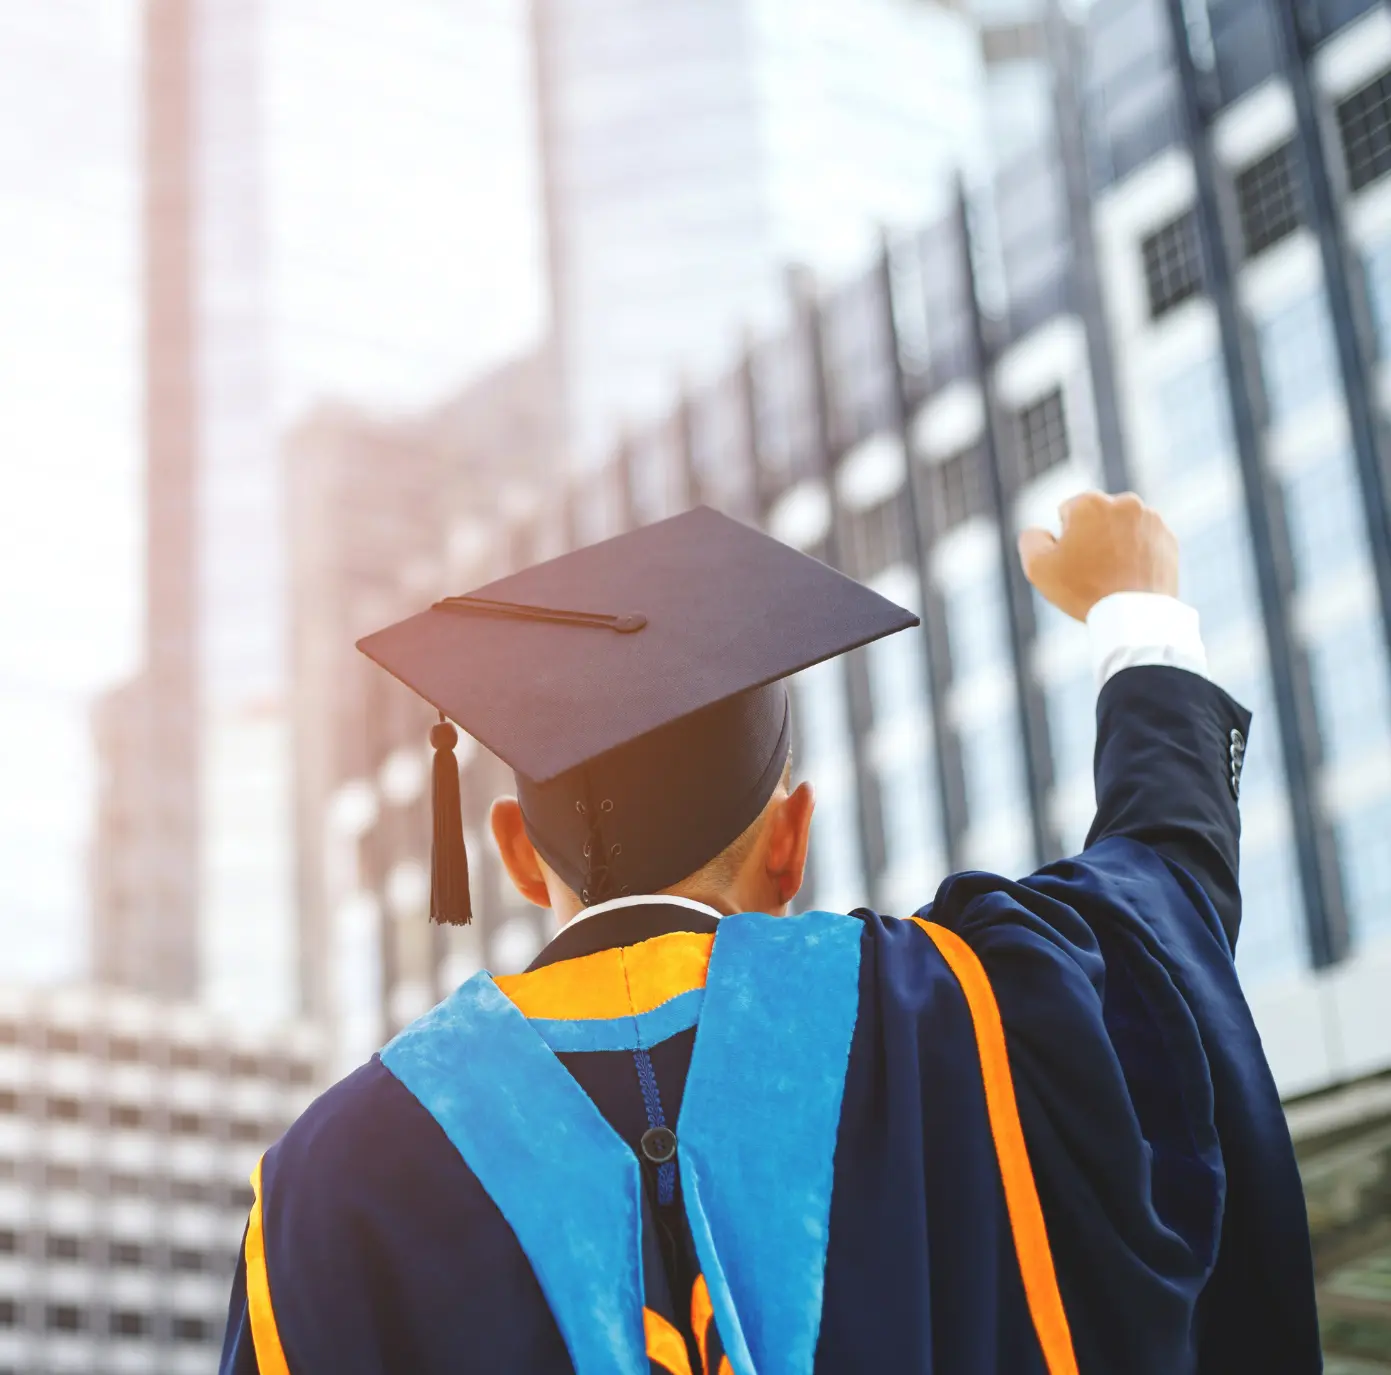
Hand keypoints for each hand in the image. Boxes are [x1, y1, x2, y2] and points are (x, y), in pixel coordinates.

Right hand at [1018, 491, 1177, 621]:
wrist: (1134, 615)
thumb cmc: (1082, 589)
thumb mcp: (1037, 566)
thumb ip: (1031, 538)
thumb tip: (1040, 531)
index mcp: (1089, 502)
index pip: (1068, 512)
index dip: (1065, 539)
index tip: (1073, 561)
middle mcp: (1123, 502)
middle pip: (1098, 517)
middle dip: (1093, 535)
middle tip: (1092, 569)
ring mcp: (1150, 519)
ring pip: (1122, 527)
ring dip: (1116, 543)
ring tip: (1113, 575)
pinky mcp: (1168, 538)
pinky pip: (1145, 541)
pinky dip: (1137, 554)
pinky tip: (1131, 576)